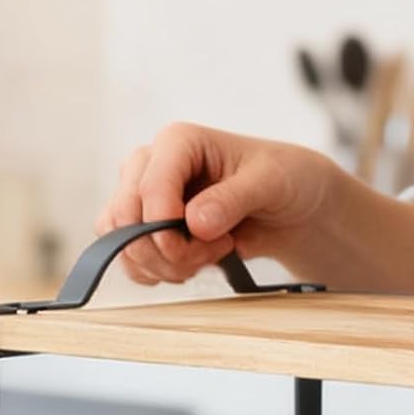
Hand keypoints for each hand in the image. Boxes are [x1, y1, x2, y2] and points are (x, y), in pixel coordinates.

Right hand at [95, 122, 334, 285]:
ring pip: (123, 242)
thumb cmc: (283, 178)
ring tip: (211, 255)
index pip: (149, 187)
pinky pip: (130, 259)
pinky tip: (195, 264)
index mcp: (178, 141)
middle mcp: (152, 166)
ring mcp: (144, 198)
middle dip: (169, 250)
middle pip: (127, 218)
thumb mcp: (271, 182)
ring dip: (165, 265)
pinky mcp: (146, 227)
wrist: (290, 205)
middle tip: (216, 250)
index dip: (167, 226)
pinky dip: (159, 272)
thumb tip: (195, 222)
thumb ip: (234, 199)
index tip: (204, 242)